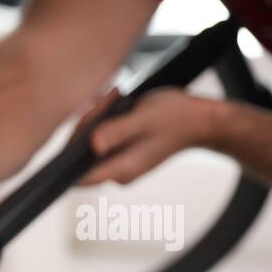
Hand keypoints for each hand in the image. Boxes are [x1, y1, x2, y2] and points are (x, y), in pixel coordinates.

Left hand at [77, 87, 223, 185]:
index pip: (78, 174)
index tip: (82, 121)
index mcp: (121, 171)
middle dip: (86, 127)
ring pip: (91, 147)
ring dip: (96, 120)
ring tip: (114, 97)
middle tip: (105, 100)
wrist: (201, 120)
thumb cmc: (177, 117)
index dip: (70, 152)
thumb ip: (118, 132)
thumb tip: (93, 144)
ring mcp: (120, 166)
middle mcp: (118, 174)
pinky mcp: (123, 155)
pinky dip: (105, 122)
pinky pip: (103, 141)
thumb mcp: (145, 119)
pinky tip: (116, 102)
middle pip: (81, 157)